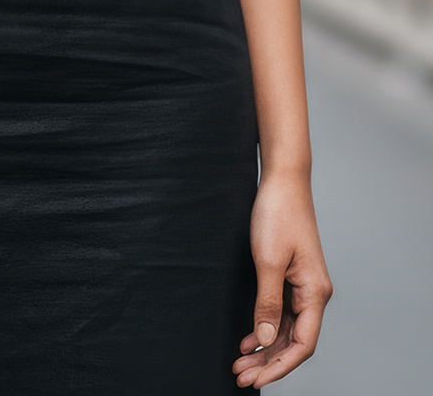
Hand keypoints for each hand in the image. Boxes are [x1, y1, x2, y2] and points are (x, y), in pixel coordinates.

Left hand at [233, 170, 332, 386]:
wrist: (283, 179)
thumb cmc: (278, 213)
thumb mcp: (267, 260)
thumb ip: (267, 302)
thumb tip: (267, 339)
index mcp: (315, 292)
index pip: (303, 344)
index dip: (280, 366)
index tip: (256, 379)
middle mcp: (313, 293)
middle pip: (295, 341)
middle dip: (269, 362)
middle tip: (241, 376)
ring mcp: (303, 284)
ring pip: (287, 328)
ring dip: (266, 347)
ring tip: (241, 362)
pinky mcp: (292, 275)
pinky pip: (283, 311)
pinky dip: (267, 327)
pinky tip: (250, 338)